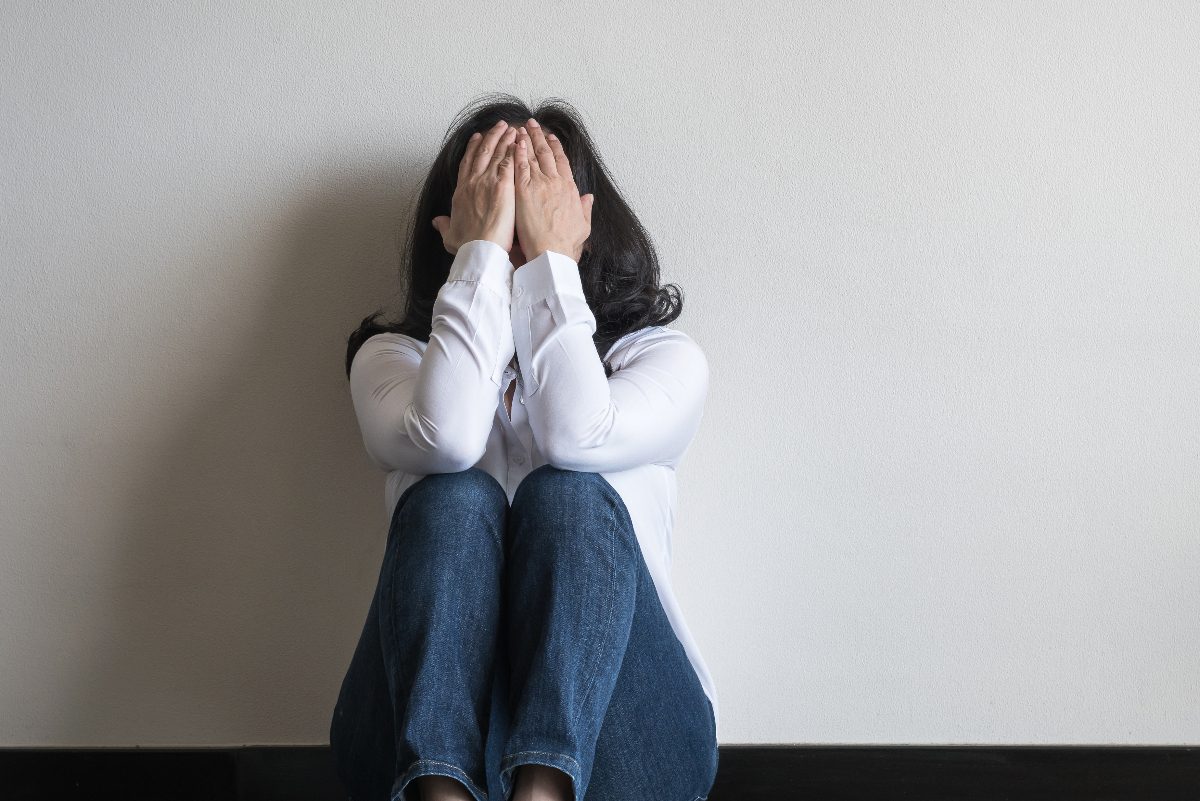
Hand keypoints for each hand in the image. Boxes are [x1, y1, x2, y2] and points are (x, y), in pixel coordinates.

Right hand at [431, 120, 518, 253]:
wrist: (479, 249)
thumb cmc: (467, 246)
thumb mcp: (450, 235)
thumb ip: (444, 225)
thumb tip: (436, 221)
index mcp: (461, 192)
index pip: (467, 164)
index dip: (472, 149)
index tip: (477, 138)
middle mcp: (472, 182)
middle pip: (482, 153)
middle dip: (490, 136)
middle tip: (497, 125)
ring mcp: (487, 182)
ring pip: (496, 153)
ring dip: (503, 138)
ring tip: (510, 128)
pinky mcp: (503, 186)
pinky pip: (508, 161)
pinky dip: (513, 149)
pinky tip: (519, 141)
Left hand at [513, 118, 594, 263]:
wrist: (551, 253)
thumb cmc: (566, 244)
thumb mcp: (583, 225)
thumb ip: (585, 208)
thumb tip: (588, 197)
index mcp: (569, 189)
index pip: (562, 161)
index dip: (555, 148)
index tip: (551, 138)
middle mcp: (555, 182)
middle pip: (546, 153)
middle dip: (539, 136)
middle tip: (532, 123)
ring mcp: (539, 184)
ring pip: (532, 155)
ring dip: (526, 139)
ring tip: (521, 127)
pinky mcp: (523, 190)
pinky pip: (519, 165)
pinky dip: (517, 151)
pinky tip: (513, 141)